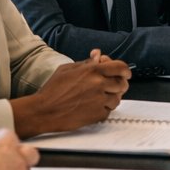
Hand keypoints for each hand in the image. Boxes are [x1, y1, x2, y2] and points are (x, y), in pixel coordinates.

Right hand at [13, 51, 130, 136]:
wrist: (44, 111)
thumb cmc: (52, 90)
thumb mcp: (67, 69)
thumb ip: (86, 62)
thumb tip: (98, 55)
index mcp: (92, 71)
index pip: (121, 67)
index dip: (125, 70)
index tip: (125, 73)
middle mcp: (99, 84)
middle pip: (123, 83)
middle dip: (119, 84)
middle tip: (112, 86)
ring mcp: (99, 100)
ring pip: (117, 98)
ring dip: (111, 98)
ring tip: (98, 98)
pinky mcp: (97, 114)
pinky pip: (109, 111)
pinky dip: (103, 109)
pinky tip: (92, 107)